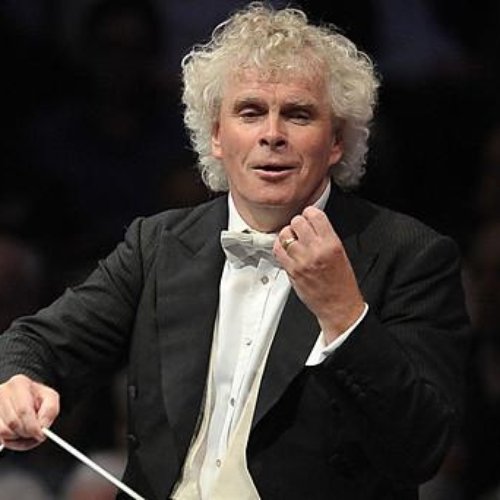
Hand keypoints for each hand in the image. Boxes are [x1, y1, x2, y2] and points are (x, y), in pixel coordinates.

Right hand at [0, 374, 59, 450]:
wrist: (25, 396)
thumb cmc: (37, 397)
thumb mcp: (50, 398)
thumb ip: (50, 410)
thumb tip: (42, 426)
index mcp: (19, 384)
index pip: (23, 410)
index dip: (33, 426)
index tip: (40, 435)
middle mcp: (2, 392)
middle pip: (13, 422)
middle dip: (26, 433)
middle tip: (35, 435)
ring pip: (3, 432)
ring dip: (17, 438)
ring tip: (26, 432)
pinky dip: (9, 441)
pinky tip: (17, 435)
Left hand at [274, 206, 364, 342]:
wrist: (338, 305)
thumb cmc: (342, 283)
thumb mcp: (341, 253)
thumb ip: (325, 237)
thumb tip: (311, 223)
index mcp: (332, 244)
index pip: (315, 215)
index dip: (309, 213)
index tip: (308, 216)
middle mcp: (316, 250)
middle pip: (297, 222)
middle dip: (298, 224)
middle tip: (300, 230)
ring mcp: (302, 260)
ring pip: (285, 234)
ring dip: (288, 235)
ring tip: (293, 240)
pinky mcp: (292, 271)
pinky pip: (278, 250)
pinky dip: (279, 246)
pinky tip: (285, 249)